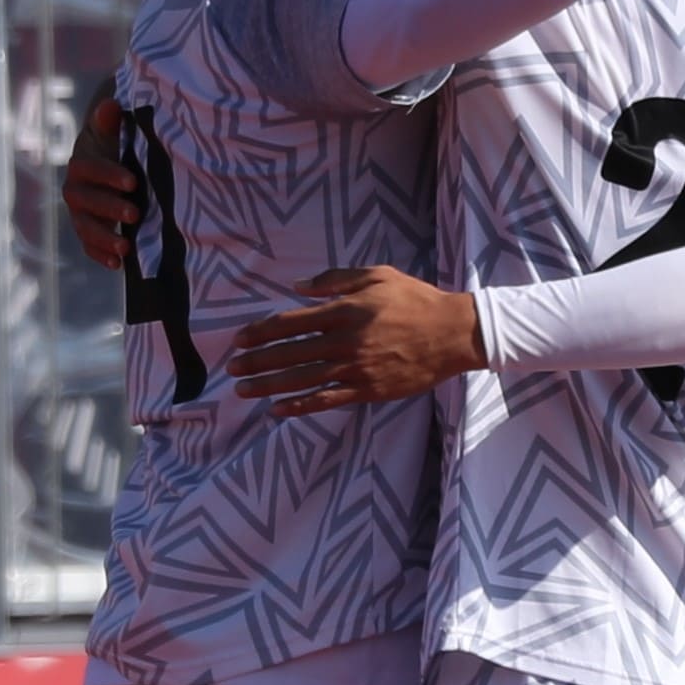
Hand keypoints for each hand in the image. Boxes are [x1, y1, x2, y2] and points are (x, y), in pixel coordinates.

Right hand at [63, 98, 144, 269]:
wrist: (112, 164)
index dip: (108, 175)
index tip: (132, 181)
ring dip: (104, 238)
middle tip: (136, 213)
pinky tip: (118, 265)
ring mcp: (80, 213)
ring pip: (85, 227)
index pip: (88, 169)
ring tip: (126, 248)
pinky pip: (89, 246)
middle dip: (109, 208)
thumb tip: (110, 105)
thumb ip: (109, 122)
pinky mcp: (89, 232)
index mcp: (80, 163)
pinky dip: (100, 255)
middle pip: (85, 201)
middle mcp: (75, 190)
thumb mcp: (113, 131)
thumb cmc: (116, 144)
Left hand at [226, 267, 485, 417]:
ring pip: (302, 379)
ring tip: (244, 391)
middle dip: (256, 361)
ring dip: (268, 385)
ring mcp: (355, 369)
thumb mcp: (377, 275)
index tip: (239, 339)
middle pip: (289, 353)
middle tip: (231, 369)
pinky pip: (327, 400)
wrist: (452, 334)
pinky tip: (278, 410)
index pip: (289, 323)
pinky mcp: (368, 390)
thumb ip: (335, 280)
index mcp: (343, 311)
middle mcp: (344, 341)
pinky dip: (300, 406)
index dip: (260, 332)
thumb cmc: (415, 299)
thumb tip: (298, 287)